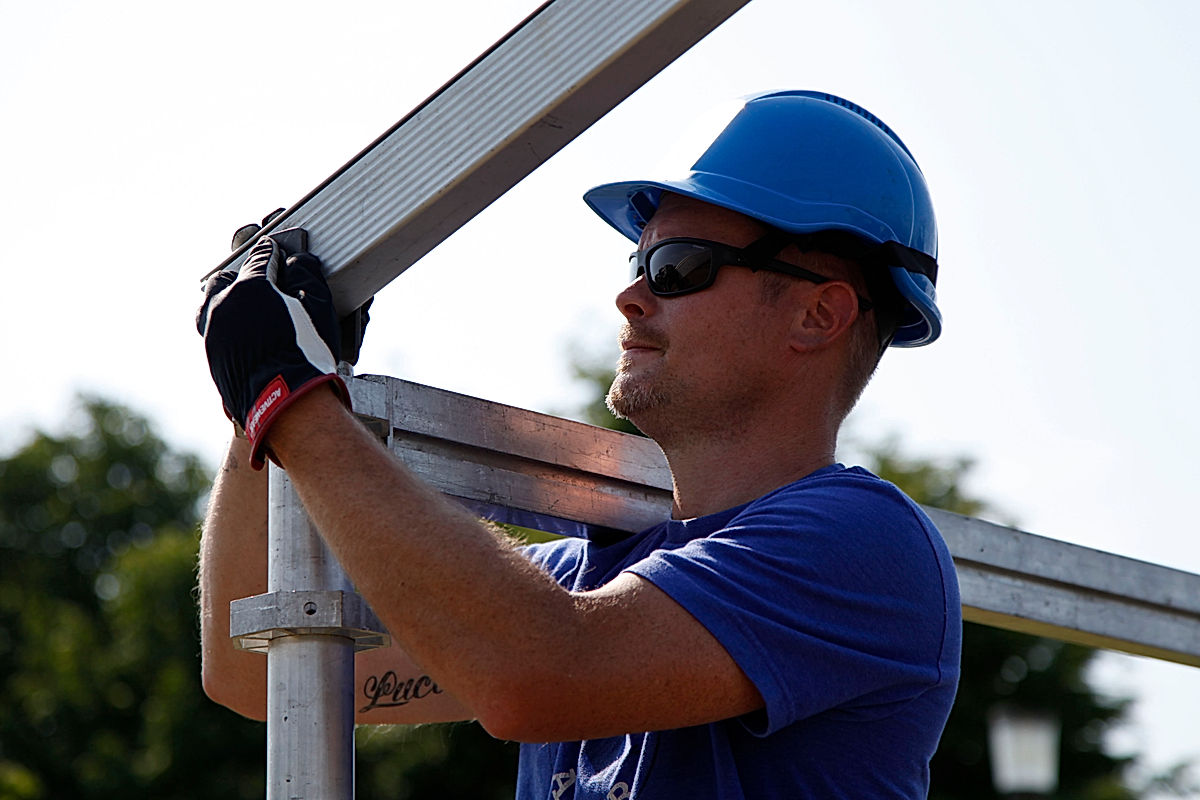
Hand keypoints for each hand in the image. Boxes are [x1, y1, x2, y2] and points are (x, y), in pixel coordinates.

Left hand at [196, 232, 348, 467]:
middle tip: (262, 281)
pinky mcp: (212, 356)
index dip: (272, 254)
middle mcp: (223, 306)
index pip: (260, 259)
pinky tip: (245, 333)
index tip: (277, 253)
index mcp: (250, 287)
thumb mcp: (319, 308)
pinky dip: (227, 325)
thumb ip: (306, 277)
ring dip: (227, 300)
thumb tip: (296, 263)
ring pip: (211, 304)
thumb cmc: (306, 355)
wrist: (286, 402)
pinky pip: (214, 331)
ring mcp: (213, 333)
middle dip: (243, 275)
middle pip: (226, 278)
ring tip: (245, 306)